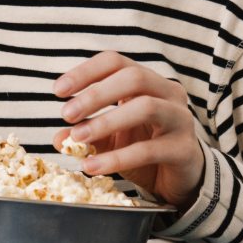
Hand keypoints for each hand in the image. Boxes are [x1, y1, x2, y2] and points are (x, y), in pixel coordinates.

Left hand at [53, 52, 205, 211]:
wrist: (179, 180)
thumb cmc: (144, 149)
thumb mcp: (110, 139)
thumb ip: (86, 133)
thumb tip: (58, 138)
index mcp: (147, 82)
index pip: (116, 62)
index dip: (86, 72)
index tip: (58, 90)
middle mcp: (168, 93)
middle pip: (133, 77)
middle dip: (95, 94)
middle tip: (66, 113)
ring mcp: (180, 119)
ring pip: (146, 107)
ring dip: (106, 121)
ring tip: (78, 138)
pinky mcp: (184, 149)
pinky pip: (149, 149)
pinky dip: (117, 158)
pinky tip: (93, 166)